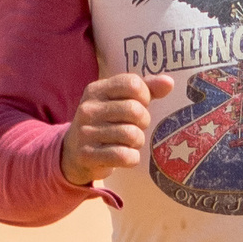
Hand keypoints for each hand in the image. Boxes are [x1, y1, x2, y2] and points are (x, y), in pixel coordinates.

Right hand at [61, 72, 172, 186]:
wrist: (73, 151)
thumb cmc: (106, 122)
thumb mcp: (120, 101)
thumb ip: (146, 89)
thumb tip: (169, 82)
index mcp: (97, 90)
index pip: (132, 83)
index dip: (144, 95)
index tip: (141, 104)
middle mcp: (88, 108)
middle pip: (134, 110)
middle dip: (143, 121)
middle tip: (136, 126)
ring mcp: (86, 132)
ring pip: (131, 135)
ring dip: (138, 141)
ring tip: (130, 142)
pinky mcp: (87, 155)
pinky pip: (123, 156)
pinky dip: (132, 158)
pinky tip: (126, 156)